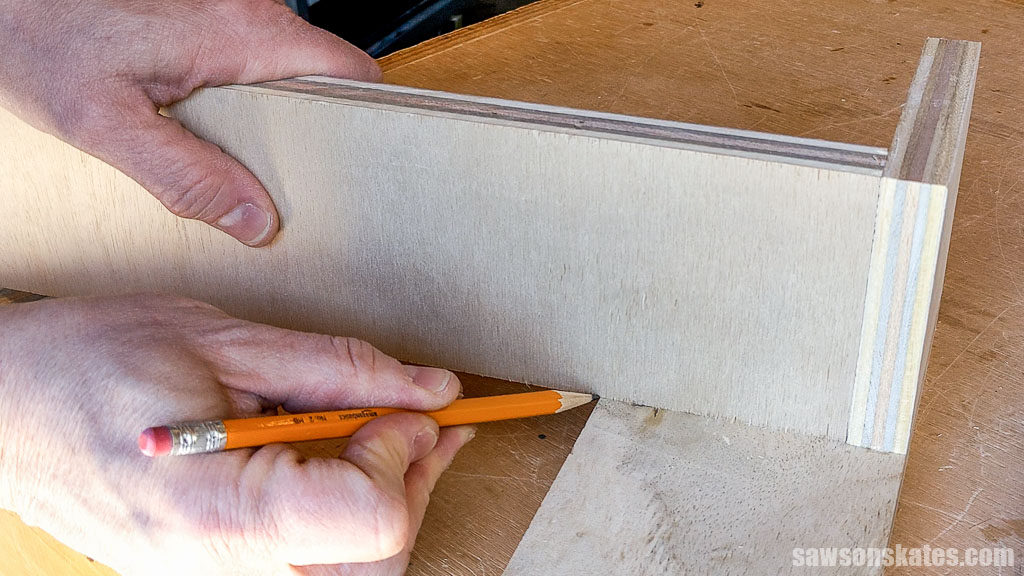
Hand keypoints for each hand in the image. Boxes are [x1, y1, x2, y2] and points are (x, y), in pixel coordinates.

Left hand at [0, 0, 379, 245]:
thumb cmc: (40, 33)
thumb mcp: (105, 124)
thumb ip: (185, 176)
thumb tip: (254, 220)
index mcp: (243, 35)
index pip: (349, 73)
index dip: (363, 120)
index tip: (354, 165)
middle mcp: (248, 12)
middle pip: (324, 78)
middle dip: (315, 133)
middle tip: (289, 184)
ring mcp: (230, 9)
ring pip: (289, 72)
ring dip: (280, 119)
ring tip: (247, 164)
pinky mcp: (208, 16)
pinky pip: (255, 63)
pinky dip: (250, 101)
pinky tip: (216, 132)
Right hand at [0, 295, 471, 574]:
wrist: (0, 407)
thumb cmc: (85, 363)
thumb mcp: (222, 340)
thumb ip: (339, 369)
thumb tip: (429, 388)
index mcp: (218, 513)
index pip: (368, 521)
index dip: (403, 454)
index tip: (403, 406)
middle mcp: (218, 570)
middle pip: (374, 561)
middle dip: (415, 484)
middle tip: (426, 419)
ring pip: (349, 571)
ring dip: (388, 500)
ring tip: (395, 433)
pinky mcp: (213, 571)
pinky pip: (308, 561)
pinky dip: (346, 513)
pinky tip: (349, 461)